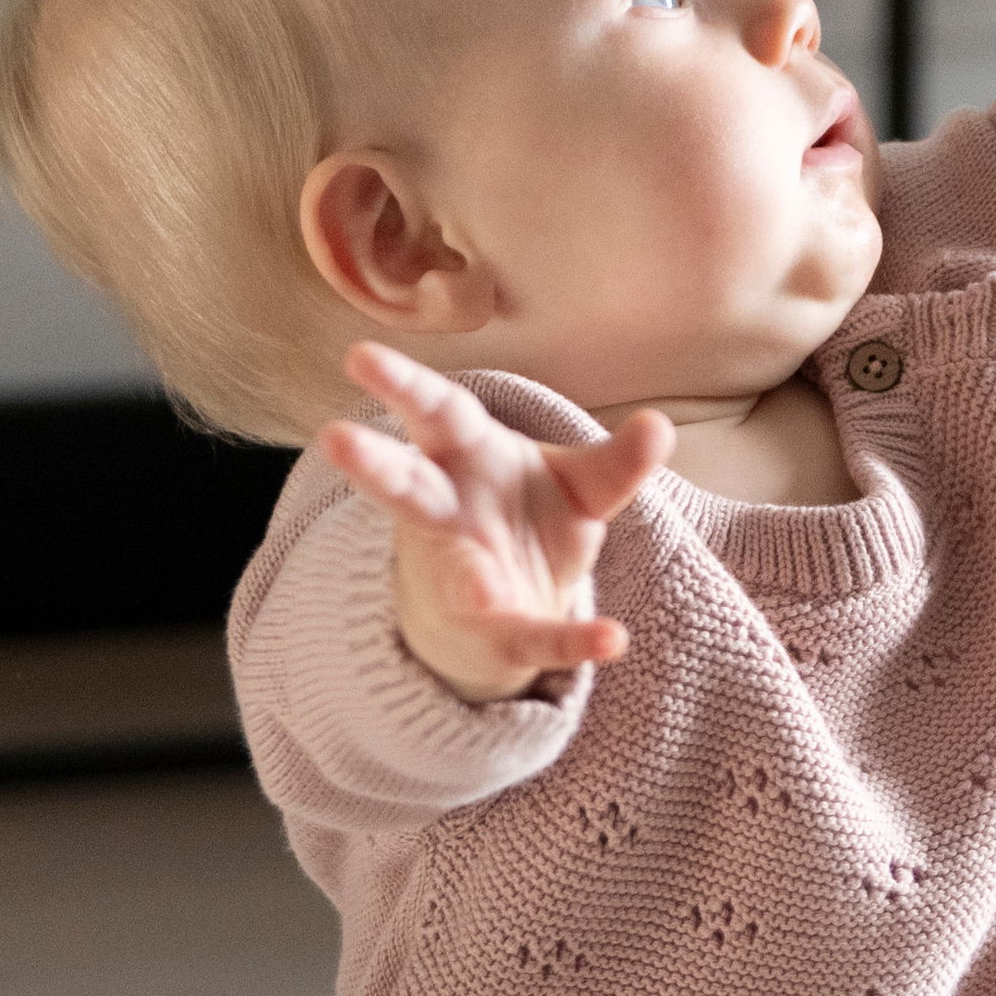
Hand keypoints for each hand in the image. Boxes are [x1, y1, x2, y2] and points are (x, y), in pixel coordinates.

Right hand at [322, 342, 672, 700]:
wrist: (499, 612)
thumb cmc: (528, 518)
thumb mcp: (577, 482)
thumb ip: (616, 460)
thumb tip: (660, 425)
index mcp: (466, 457)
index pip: (435, 412)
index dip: (400, 384)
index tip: (359, 356)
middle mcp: (448, 515)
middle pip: (404, 485)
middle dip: (374, 463)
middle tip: (335, 438)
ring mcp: (463, 574)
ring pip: (454, 578)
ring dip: (466, 585)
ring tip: (480, 594)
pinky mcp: (498, 630)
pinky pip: (532, 637)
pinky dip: (571, 640)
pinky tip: (612, 639)